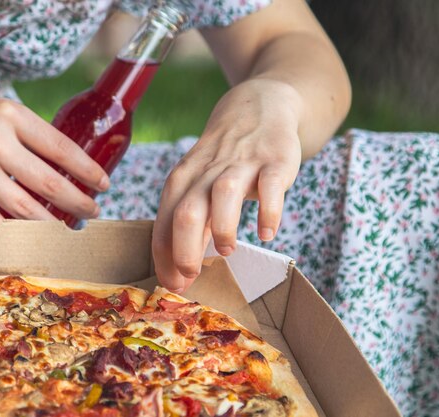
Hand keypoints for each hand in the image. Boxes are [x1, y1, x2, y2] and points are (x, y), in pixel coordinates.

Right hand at [0, 79, 108, 225]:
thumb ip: (25, 135)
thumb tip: (63, 166)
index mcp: (10, 115)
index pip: (62, 148)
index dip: (88, 171)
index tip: (104, 184)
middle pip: (50, 183)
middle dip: (79, 202)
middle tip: (93, 211)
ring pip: (27, 208)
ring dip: (52, 223)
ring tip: (67, 227)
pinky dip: (14, 228)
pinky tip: (28, 230)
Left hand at [152, 79, 302, 291]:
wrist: (258, 108)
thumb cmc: (223, 159)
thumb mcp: (198, 185)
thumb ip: (191, 225)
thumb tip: (181, 271)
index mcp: (183, 180)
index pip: (164, 222)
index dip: (164, 257)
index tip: (171, 286)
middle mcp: (207, 172)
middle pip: (186, 212)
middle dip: (184, 250)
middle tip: (190, 277)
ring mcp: (242, 164)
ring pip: (222, 195)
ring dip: (222, 228)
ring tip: (227, 252)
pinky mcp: (274, 160)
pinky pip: (271, 187)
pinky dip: (269, 211)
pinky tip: (267, 233)